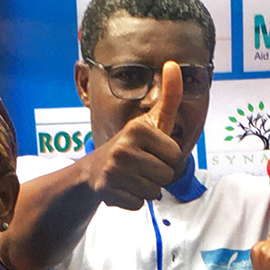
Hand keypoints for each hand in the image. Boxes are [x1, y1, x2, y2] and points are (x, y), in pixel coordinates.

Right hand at [81, 60, 187, 210]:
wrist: (94, 169)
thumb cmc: (133, 144)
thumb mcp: (153, 120)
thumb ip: (169, 96)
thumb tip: (173, 64)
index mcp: (138, 129)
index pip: (175, 155)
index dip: (166, 157)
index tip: (150, 151)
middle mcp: (124, 147)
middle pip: (166, 175)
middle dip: (157, 175)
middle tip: (141, 166)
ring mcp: (114, 170)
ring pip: (154, 192)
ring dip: (146, 188)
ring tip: (131, 177)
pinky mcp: (107, 190)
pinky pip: (138, 205)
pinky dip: (133, 200)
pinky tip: (122, 188)